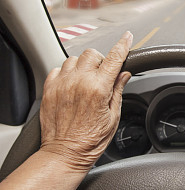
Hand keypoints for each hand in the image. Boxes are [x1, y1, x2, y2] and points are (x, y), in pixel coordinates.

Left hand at [39, 31, 132, 170]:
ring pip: (74, 59)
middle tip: (102, 75)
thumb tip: (124, 74)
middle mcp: (79, 82)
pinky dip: (66, 72)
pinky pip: (58, 69)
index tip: (127, 37)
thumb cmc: (90, 140)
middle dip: (100, 60)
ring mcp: (62, 84)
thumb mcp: (113, 117)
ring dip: (82, 66)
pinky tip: (71, 85)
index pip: (114, 59)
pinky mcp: (50, 89)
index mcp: (98, 89)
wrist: (65, 154)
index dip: (123, 45)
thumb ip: (118, 91)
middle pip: (92, 54)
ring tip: (85, 81)